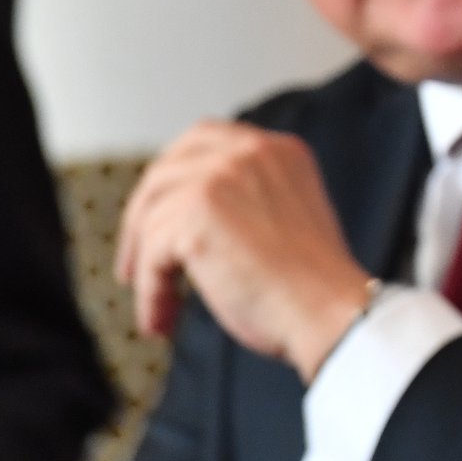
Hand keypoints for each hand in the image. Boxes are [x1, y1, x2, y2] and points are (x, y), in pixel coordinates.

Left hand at [115, 120, 367, 379]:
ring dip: (146, 268)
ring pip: (152, 219)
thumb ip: (247, 200)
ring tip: (160, 310)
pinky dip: (150, 292)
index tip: (156, 216)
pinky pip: (150, 255)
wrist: (328, 313)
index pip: (204, 140)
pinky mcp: (196, 214)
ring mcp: (221, 177)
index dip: (173, 178)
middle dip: (140, 220)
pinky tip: (162, 320)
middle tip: (133, 264)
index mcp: (278, 149)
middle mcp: (249, 151)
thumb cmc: (313, 286)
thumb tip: (185, 221)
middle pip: (164, 171)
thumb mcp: (286, 218)